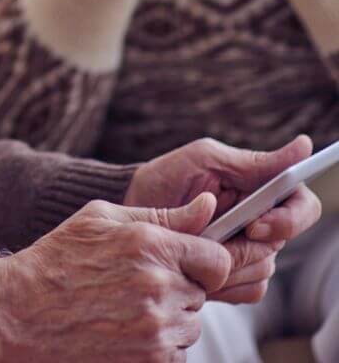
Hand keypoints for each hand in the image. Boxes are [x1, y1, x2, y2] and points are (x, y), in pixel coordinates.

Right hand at [0, 193, 226, 360]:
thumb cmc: (59, 258)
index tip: (182, 261)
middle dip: (178, 287)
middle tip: (134, 281)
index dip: (203, 260)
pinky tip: (121, 326)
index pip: (217, 259)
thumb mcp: (101, 218)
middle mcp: (160, 288)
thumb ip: (163, 214)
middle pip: (202, 293)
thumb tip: (209, 203)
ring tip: (124, 304)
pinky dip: (156, 342)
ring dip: (169, 316)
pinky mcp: (150, 361)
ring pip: (190, 324)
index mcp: (150, 245)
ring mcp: (156, 330)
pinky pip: (175, 351)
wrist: (21, 312)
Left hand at [125, 135, 321, 303]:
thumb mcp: (203, 160)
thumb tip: (304, 145)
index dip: (289, 219)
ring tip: (193, 246)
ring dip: (228, 262)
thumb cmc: (165, 178)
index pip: (303, 206)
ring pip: (263, 269)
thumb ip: (252, 161)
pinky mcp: (234, 277)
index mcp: (260, 190)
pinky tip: (195, 267)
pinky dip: (222, 281)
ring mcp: (250, 251)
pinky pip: (248, 289)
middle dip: (246, 246)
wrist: (131, 212)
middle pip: (282, 243)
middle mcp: (263, 222)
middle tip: (212, 241)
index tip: (254, 225)